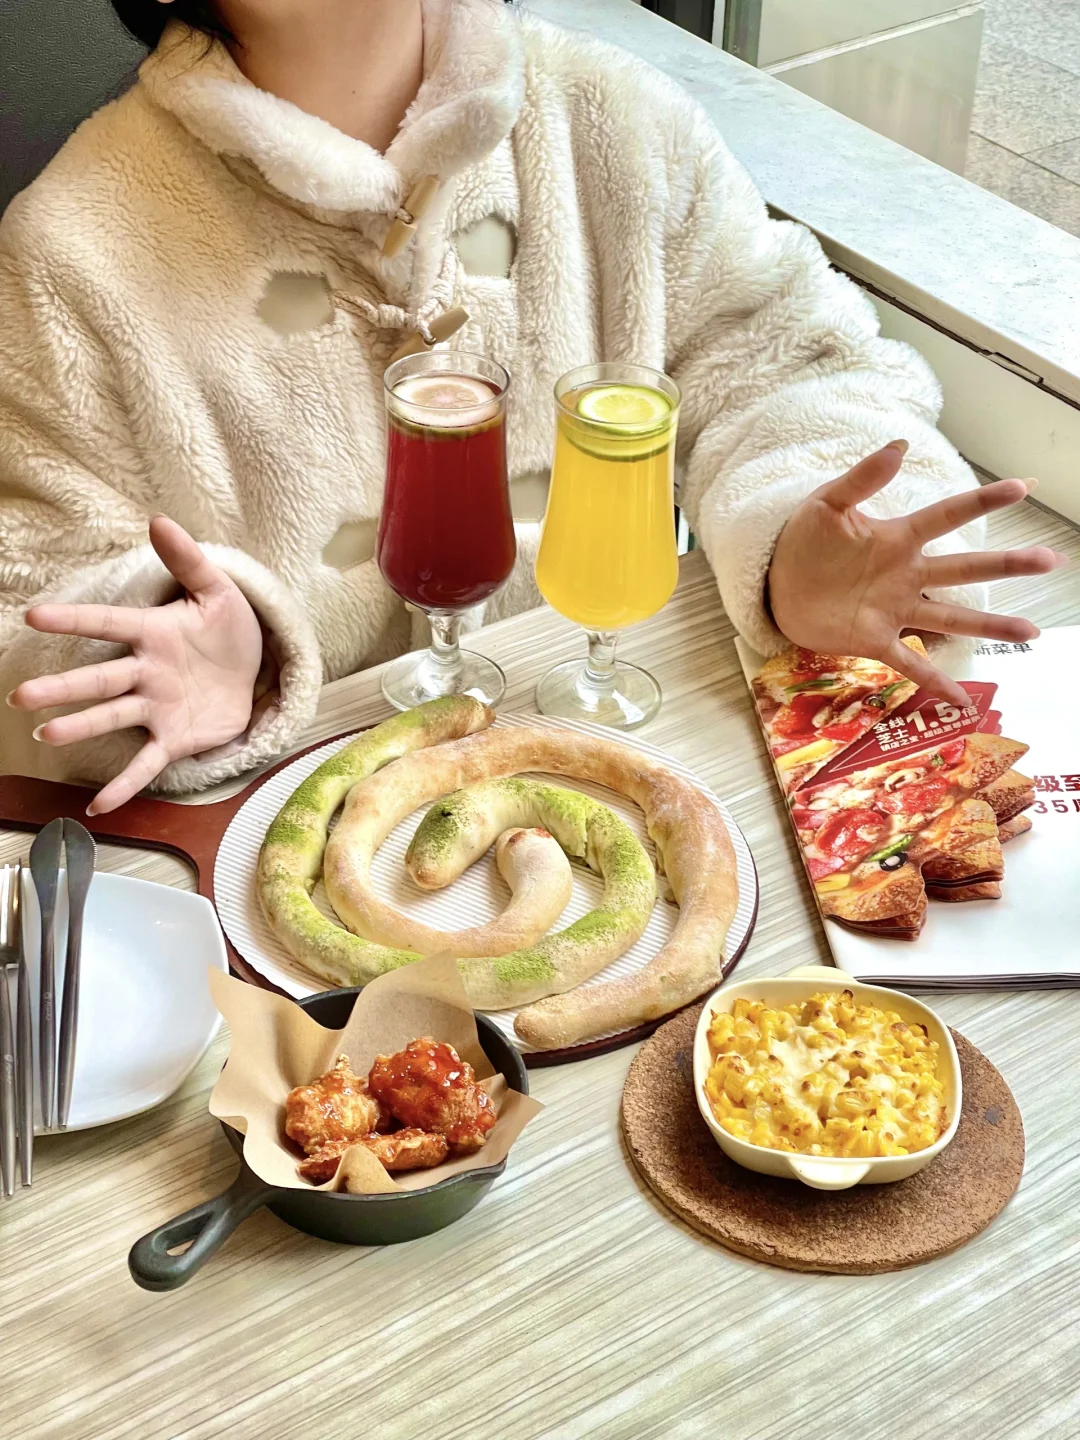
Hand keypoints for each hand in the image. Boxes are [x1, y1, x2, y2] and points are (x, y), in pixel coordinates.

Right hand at [9, 516, 263, 814]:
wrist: (254, 669)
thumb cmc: (227, 627)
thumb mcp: (217, 591)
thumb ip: (189, 560)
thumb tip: (160, 520)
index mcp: (153, 633)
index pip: (108, 623)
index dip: (75, 620)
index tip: (35, 615)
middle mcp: (146, 672)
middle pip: (100, 679)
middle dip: (63, 688)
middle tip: (21, 696)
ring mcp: (157, 707)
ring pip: (113, 717)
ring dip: (82, 726)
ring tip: (49, 734)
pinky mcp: (175, 738)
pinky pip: (145, 764)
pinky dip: (124, 786)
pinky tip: (98, 806)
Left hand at [767, 442, 1066, 707]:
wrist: (773, 583)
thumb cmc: (801, 541)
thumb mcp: (825, 505)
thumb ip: (862, 479)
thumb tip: (899, 446)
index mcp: (897, 538)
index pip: (947, 516)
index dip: (983, 502)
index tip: (1021, 488)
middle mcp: (906, 575)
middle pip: (965, 569)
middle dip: (1007, 565)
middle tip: (1050, 560)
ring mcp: (894, 610)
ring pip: (952, 618)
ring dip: (990, 624)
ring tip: (1032, 631)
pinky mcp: (875, 640)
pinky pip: (911, 664)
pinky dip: (934, 683)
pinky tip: (961, 702)